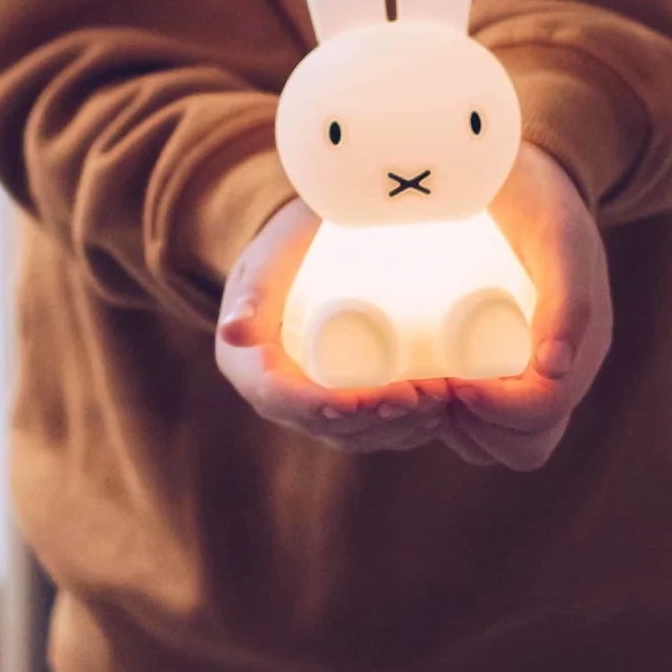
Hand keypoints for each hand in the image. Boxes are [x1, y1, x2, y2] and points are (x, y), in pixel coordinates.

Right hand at [214, 197, 451, 451]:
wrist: (314, 238)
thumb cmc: (291, 242)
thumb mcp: (270, 260)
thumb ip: (254, 291)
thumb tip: (233, 332)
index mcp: (246, 367)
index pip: (283, 401)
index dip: (324, 408)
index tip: (366, 399)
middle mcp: (277, 394)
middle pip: (326, 425)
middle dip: (375, 420)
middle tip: (420, 396)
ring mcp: (313, 399)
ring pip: (354, 433)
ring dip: (399, 428)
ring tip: (438, 403)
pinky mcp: (343, 395)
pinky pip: (370, 428)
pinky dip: (406, 428)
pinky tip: (437, 417)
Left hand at [434, 141, 613, 471]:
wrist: (523, 174)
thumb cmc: (538, 199)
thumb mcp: (558, 235)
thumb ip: (569, 294)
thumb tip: (555, 368)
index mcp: (582, 347)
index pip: (541, 414)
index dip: (494, 410)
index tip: (448, 378)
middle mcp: (561, 372)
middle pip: (523, 444)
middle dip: (474, 427)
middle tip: (429, 385)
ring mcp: (530, 374)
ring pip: (497, 443)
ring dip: (457, 430)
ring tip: (420, 385)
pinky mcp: (500, 368)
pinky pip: (479, 423)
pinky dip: (450, 421)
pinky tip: (419, 386)